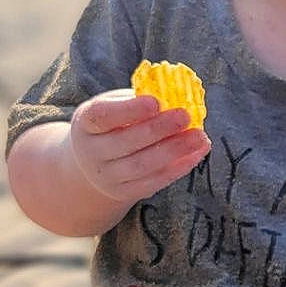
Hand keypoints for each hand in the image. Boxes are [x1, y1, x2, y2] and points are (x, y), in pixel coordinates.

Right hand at [68, 89, 209, 205]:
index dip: (129, 110)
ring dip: (174, 150)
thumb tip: (176, 95)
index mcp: (86, 123)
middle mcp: (92, 152)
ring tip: (199, 136)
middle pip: (126, 142)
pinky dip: (178, 167)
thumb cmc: (113, 124)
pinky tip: (197, 152)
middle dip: (159, 129)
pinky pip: (154, 181)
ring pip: (143, 165)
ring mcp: (107, 176)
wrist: (93, 163)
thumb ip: (139, 100)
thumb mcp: (115, 106)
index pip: (102, 116)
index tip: (155, 102)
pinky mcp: (124, 192)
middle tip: (186, 116)